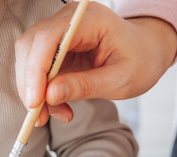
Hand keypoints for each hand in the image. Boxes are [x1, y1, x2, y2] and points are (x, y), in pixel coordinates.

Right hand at [14, 2, 176, 125]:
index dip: (35, 71)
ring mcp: (59, 32)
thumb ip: (85, 86)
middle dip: (30, 85)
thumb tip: (50, 95)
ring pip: (29, 59)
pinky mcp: (55, 48)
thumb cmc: (140, 61)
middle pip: (31, 47)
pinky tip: (58, 107)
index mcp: (89, 20)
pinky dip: (42, 92)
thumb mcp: (120, 80)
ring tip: (55, 114)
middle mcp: (68, 20)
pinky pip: (37, 70)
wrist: (147, 52)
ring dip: (34, 92)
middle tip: (39, 116)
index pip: (48, 38)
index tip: (35, 101)